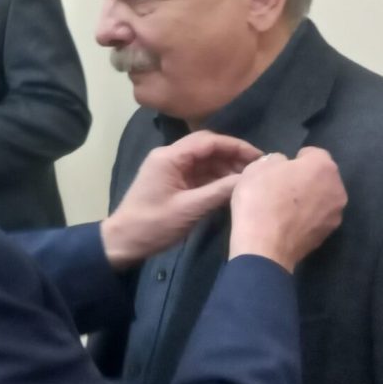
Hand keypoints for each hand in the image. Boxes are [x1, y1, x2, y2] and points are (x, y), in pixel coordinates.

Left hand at [103, 131, 262, 268]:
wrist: (123, 242)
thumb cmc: (153, 225)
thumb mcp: (190, 209)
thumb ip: (220, 191)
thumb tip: (249, 178)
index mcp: (169, 157)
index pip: (209, 141)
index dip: (236, 147)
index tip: (259, 157)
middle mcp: (170, 157)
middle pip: (207, 148)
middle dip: (233, 156)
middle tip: (257, 169)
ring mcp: (170, 169)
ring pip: (204, 161)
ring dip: (226, 167)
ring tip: (248, 180)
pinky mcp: (172, 182)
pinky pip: (198, 173)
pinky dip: (215, 178)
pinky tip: (232, 187)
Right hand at [229, 147, 346, 271]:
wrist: (264, 246)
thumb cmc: (260, 199)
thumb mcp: (257, 167)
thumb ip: (275, 161)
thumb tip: (283, 165)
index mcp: (323, 166)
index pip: (313, 153)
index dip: (296, 159)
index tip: (280, 170)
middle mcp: (337, 188)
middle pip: (322, 177)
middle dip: (306, 179)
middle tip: (282, 188)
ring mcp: (335, 214)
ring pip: (322, 199)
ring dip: (309, 199)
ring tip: (285, 208)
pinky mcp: (328, 235)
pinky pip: (317, 218)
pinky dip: (307, 218)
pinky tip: (288, 223)